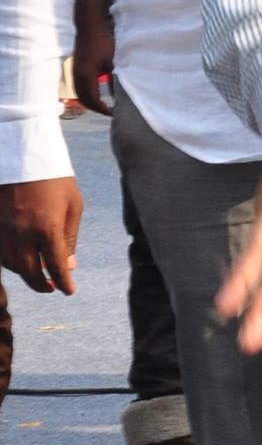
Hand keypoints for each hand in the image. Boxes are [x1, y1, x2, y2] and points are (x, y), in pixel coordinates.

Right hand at [0, 176, 83, 293]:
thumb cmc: (53, 178)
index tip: (68, 290)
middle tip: (51, 288)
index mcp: (47, 228)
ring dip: (25, 273)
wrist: (22, 153)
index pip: (56, 267)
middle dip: (42, 285)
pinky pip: (0, 252)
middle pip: (30, 272)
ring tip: (37, 273)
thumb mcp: (72, 205)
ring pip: (12, 264)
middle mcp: (22, 232)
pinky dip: (11, 260)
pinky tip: (21, 259)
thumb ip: (69, 238)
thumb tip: (69, 265)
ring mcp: (3, 229)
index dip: (64, 283)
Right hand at [71, 12, 114, 114]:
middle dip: (97, 109)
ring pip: (79, 95)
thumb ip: (115, 80)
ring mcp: (74, 72)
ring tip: (104, 106)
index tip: (114, 113)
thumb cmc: (102, 42)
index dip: (103, 109)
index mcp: (86, 76)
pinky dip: (86, 95)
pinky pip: (78, 88)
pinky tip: (96, 95)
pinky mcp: (74, 69)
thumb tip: (119, 96)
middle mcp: (77, 76)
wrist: (88, 27)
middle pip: (85, 100)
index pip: (93, 100)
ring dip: (90, 102)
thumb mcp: (112, 62)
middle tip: (111, 112)